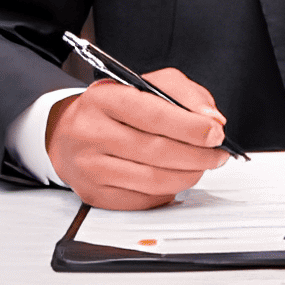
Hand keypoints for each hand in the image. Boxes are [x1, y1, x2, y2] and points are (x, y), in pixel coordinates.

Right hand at [45, 67, 228, 208]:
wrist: (66, 133)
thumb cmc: (112, 108)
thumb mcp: (144, 84)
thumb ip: (183, 93)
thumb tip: (212, 119)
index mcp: (103, 99)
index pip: (153, 114)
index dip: (191, 126)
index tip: (216, 132)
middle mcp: (91, 133)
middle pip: (156, 151)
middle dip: (197, 155)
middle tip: (218, 153)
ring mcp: (90, 168)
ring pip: (152, 180)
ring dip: (188, 175)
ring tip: (203, 166)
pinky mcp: (94, 194)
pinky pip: (142, 200)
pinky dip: (168, 191)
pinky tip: (176, 178)